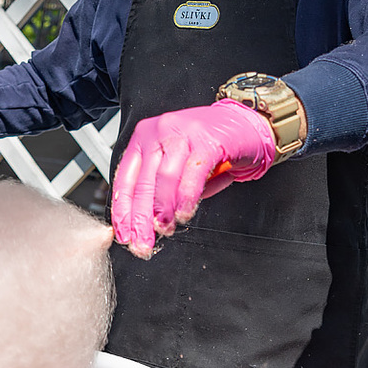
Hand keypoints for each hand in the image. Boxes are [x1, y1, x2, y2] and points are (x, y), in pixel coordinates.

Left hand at [111, 99, 276, 255]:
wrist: (245, 124)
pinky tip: (184, 214)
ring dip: (163, 211)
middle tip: (142, 243)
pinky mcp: (206, 142)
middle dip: (141, 219)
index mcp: (144, 137)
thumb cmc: (209, 145)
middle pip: (142, 182)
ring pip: (164, 179)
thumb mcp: (175, 163)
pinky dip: (186, 199)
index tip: (123, 234)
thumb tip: (146, 221)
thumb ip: (160, 187)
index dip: (122, 211)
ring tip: (165, 230)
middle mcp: (159, 131)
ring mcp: (182, 134)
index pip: (125, 179)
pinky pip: (191, 175)